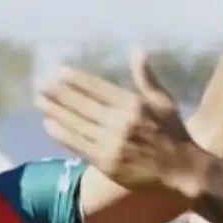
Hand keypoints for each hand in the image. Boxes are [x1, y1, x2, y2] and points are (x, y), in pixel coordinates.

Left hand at [36, 51, 206, 192]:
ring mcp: (112, 144)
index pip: (97, 88)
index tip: (58, 73)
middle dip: (59, 94)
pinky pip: (78, 146)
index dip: (75, 80)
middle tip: (41, 85)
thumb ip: (146, 78)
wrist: (182, 172)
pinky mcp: (106, 163)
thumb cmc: (174, 134)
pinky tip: (49, 124)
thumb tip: (137, 50)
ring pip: (76, 125)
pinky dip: (62, 134)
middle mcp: (121, 123)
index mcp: (134, 105)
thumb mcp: (164, 102)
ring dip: (55, 112)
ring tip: (40, 101)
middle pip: (82, 105)